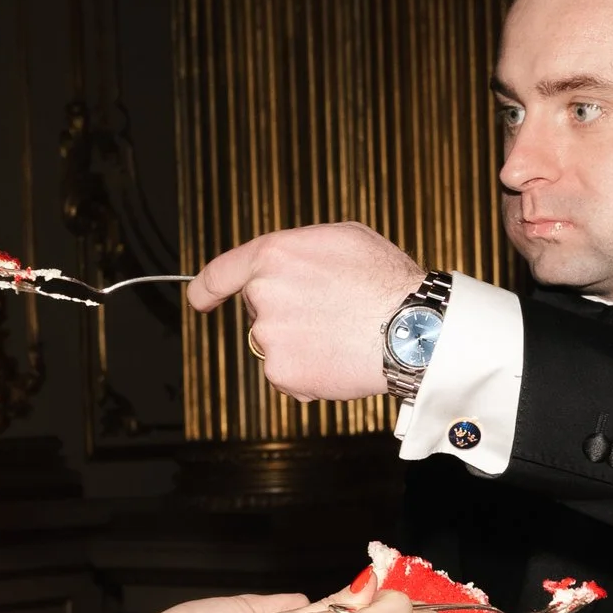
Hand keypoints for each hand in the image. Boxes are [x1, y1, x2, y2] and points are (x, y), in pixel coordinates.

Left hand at [186, 221, 424, 402]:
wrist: (413, 330)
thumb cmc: (386, 280)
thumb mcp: (343, 238)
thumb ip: (300, 250)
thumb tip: (287, 264)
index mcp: (274, 256)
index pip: (221, 272)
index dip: (206, 289)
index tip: (200, 300)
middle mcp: (264, 294)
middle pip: (259, 310)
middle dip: (285, 311)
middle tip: (330, 311)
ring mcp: (270, 336)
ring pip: (275, 343)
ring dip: (299, 342)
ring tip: (342, 334)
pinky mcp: (282, 372)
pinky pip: (287, 374)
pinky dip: (309, 372)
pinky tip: (338, 358)